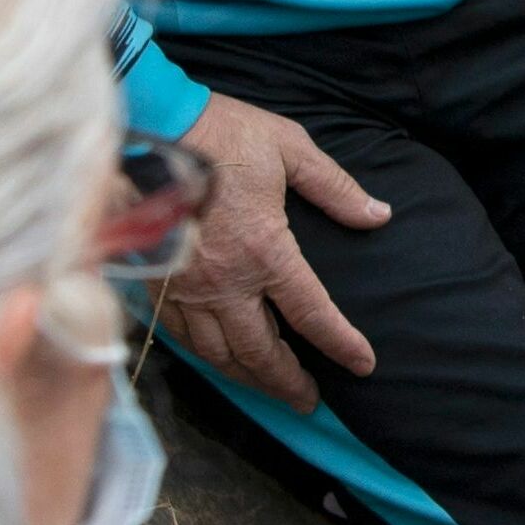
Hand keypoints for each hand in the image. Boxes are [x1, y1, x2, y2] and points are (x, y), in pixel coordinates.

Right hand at [160, 92, 391, 411]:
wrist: (146, 125)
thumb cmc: (220, 132)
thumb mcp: (290, 148)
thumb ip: (335, 187)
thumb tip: (378, 214)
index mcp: (265, 251)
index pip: (312, 314)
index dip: (341, 344)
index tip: (363, 365)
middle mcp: (225, 281)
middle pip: (261, 351)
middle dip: (288, 382)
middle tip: (309, 399)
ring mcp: (186, 287)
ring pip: (220, 352)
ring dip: (249, 378)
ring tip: (271, 389)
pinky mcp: (156, 283)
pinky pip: (183, 335)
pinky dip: (208, 356)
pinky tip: (221, 359)